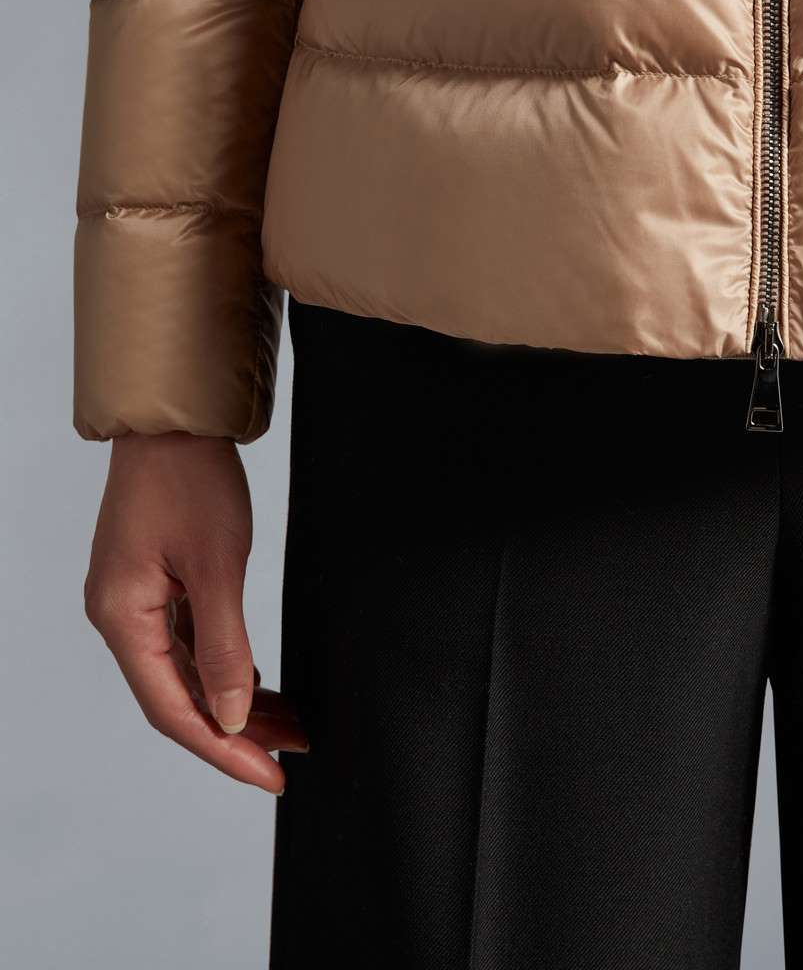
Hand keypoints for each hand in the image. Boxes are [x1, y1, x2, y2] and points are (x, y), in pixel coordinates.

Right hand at [84, 431, 307, 794]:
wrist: (174, 418)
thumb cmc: (190, 478)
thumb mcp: (217, 565)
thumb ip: (224, 647)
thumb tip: (229, 716)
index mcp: (123, 618)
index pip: (172, 709)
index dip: (222, 750)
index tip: (270, 775)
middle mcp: (121, 616)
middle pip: (178, 697)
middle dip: (235, 730)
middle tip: (290, 753)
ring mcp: (136, 599)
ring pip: (186, 672)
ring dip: (234, 700)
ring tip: (288, 723)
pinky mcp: (155, 581)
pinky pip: (188, 642)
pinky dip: (224, 666)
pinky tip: (257, 683)